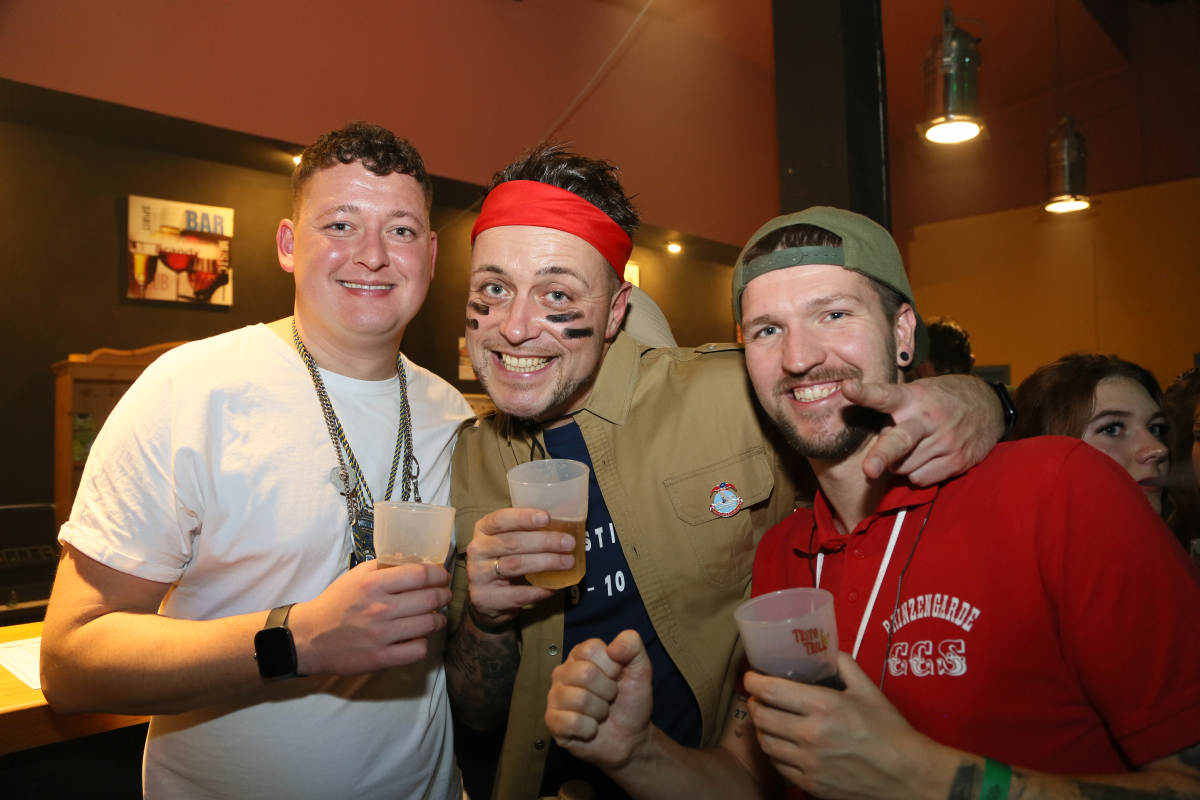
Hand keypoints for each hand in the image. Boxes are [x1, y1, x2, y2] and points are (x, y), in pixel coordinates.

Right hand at [288, 560, 450, 676]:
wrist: (310, 637)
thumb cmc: (336, 604)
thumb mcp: (355, 577)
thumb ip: (383, 566)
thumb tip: (412, 558)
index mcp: (373, 585)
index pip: (420, 574)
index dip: (439, 574)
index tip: (443, 576)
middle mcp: (379, 609)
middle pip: (430, 599)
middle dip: (444, 595)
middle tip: (444, 595)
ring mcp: (380, 635)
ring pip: (428, 625)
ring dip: (438, 620)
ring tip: (435, 617)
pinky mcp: (380, 658)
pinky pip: (417, 650)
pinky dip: (423, 643)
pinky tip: (418, 638)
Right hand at [464, 507, 576, 627]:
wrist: (485, 599)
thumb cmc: (502, 561)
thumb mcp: (507, 542)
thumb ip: (525, 532)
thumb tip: (562, 525)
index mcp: (483, 529)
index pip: (501, 519)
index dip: (523, 518)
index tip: (547, 518)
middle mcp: (477, 549)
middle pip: (512, 542)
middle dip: (544, 542)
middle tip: (569, 543)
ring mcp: (478, 575)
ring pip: (515, 565)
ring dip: (545, 563)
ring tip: (567, 562)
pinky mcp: (484, 598)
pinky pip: (517, 594)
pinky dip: (539, 590)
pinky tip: (554, 587)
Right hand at [545, 630, 655, 772]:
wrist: (631, 738)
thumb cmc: (631, 700)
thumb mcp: (640, 669)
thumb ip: (632, 645)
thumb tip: (613, 647)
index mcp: (580, 654)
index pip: (591, 649)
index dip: (612, 666)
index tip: (617, 677)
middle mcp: (563, 672)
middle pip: (585, 673)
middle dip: (608, 691)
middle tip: (610, 698)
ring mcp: (554, 697)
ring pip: (580, 699)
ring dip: (600, 711)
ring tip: (601, 713)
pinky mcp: (552, 722)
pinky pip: (572, 722)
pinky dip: (590, 729)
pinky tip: (591, 728)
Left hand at [744, 652, 955, 799]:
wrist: (907, 776)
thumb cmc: (890, 732)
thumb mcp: (869, 690)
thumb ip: (844, 665)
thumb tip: (828, 650)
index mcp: (824, 706)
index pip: (771, 690)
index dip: (753, 681)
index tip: (751, 676)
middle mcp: (811, 734)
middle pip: (761, 715)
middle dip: (754, 702)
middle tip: (758, 697)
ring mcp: (808, 763)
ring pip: (765, 742)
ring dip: (761, 728)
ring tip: (768, 719)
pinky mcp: (810, 784)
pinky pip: (778, 766)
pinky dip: (774, 752)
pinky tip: (782, 743)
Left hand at [843, 374, 1002, 485]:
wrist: (990, 407)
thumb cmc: (941, 399)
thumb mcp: (919, 391)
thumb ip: (895, 407)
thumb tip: (865, 425)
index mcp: (913, 398)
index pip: (885, 395)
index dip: (865, 393)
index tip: (848, 388)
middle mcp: (929, 419)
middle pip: (900, 441)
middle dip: (883, 455)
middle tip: (869, 470)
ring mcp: (945, 442)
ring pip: (903, 467)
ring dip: (899, 462)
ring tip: (913, 447)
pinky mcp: (957, 461)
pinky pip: (920, 478)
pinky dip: (917, 473)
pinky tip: (927, 458)